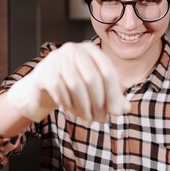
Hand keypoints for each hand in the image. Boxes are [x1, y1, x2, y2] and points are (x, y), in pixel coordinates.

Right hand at [7, 42, 130, 122]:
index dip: (113, 94)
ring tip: (87, 119)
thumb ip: (112, 96)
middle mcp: (74, 50)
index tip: (116, 112)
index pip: (107, 71)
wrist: (44, 84)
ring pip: (76, 85)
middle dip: (98, 103)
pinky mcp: (45, 72)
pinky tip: (71, 111)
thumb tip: (125, 109)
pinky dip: (68, 104)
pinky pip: (59, 91)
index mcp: (91, 50)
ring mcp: (57, 59)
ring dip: (83, 107)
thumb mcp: (96, 88)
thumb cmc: (75, 84)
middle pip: (92, 79)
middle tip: (100, 119)